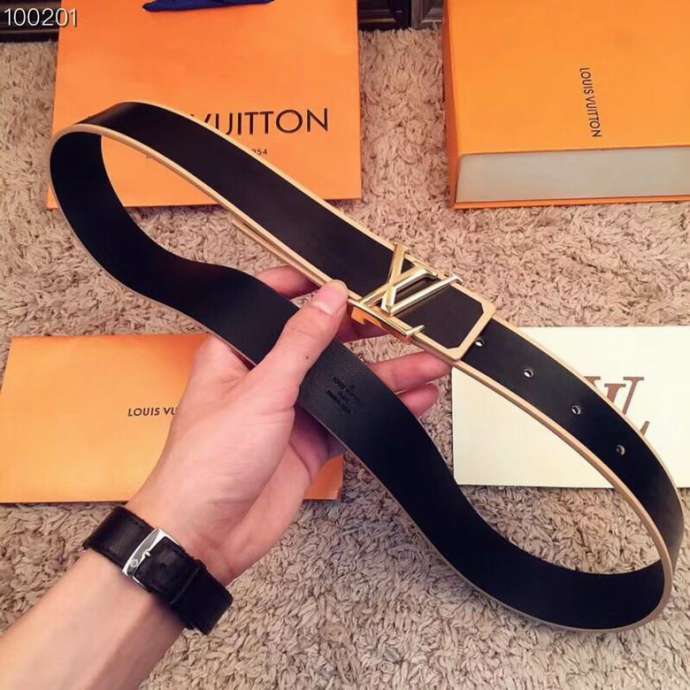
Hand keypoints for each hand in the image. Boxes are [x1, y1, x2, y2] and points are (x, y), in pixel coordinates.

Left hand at [127, 266, 449, 584]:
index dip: (309, 287)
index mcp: (238, 352)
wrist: (206, 536)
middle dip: (365, 333)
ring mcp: (290, 411)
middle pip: (322, 344)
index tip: (348, 280)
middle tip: (405, 324)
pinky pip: (352, 419)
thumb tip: (330, 296)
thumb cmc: (209, 461)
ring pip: (345, 383)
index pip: (273, 304)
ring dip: (386, 375)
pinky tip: (414, 400)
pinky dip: (381, 410)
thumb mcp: (260, 390)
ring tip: (429, 362)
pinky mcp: (309, 443)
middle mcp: (265, 377)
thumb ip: (301, 342)